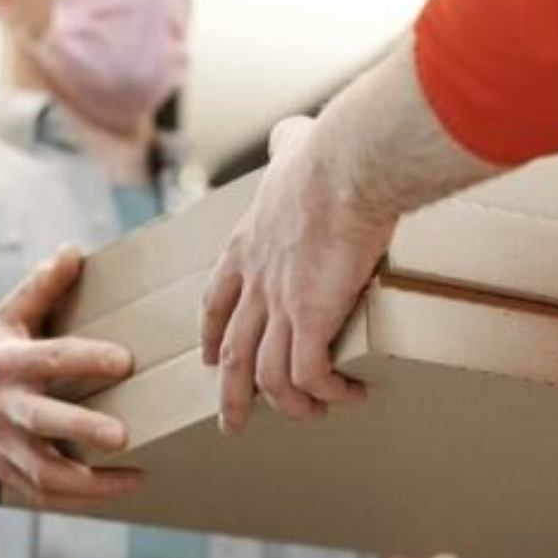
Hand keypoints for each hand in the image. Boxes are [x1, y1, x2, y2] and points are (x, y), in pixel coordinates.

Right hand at [0, 246, 143, 511]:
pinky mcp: (5, 474)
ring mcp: (0, 445)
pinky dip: (80, 500)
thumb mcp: (4, 317)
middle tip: (123, 436)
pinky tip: (118, 490)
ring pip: (42, 472)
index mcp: (2, 363)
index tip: (125, 359)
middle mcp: (0, 407)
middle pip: (41, 421)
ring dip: (87, 482)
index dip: (85, 359)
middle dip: (81, 429)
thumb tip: (74, 251)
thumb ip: (41, 288)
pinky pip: (43, 495)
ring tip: (133, 477)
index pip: (48, 358)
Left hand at [201, 118, 397, 432]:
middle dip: (232, 394)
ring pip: (267, 376)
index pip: (218, 299)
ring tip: (311, 415)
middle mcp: (257, 282)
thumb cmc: (328, 154)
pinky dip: (326, 392)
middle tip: (231, 424)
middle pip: (233, 352)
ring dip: (288, 404)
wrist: (347, 167)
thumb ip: (288, 145)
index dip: (213, 333)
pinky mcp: (311, 320)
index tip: (209, 357)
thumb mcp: (293, 147)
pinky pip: (310, 376)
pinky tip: (348, 394)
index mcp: (248, 245)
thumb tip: (293, 133)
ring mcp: (280, 305)